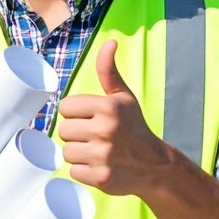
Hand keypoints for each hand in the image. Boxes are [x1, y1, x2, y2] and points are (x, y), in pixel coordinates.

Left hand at [57, 39, 175, 196]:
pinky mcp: (101, 177)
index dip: (76, 114)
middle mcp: (105, 129)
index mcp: (108, 107)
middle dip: (76, 134)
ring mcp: (103, 155)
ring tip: (96, 152)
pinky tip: (99, 166)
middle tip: (95, 137)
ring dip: (78, 154)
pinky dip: (83, 171)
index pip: (65, 107)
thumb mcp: (124, 97)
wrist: (155, 165)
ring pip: (66, 151)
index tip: (91, 119)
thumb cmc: (134, 128)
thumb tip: (110, 41)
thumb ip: (109, 70)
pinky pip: (73, 171)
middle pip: (63, 130)